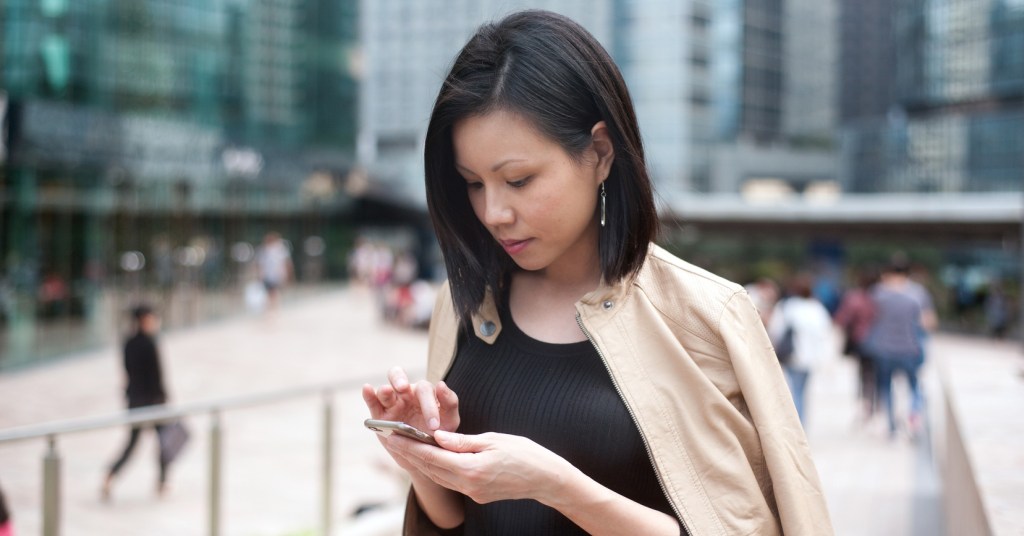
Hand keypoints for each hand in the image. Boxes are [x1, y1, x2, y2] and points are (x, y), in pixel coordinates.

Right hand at [362, 367, 459, 472]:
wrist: (425, 455)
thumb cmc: (439, 433)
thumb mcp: (449, 420)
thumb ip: (450, 402)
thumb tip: (441, 384)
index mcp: (424, 393)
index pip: (424, 390)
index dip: (429, 405)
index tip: (433, 426)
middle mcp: (406, 394)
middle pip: (398, 376)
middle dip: (399, 379)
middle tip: (403, 388)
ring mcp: (391, 404)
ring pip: (384, 389)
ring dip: (385, 390)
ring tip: (387, 392)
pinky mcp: (379, 416)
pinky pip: (373, 402)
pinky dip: (368, 395)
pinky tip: (367, 389)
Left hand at [386, 430, 572, 505]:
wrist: (545, 479)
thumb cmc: (524, 453)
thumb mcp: (493, 440)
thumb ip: (462, 441)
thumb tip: (436, 436)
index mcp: (471, 469)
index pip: (431, 456)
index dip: (409, 445)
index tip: (392, 435)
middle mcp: (468, 485)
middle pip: (430, 468)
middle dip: (408, 453)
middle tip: (389, 438)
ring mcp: (472, 493)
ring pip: (438, 477)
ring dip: (419, 462)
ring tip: (403, 447)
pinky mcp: (477, 495)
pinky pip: (450, 481)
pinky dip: (437, 469)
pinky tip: (429, 458)